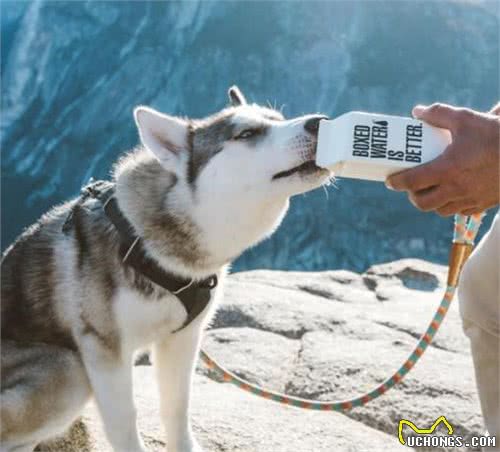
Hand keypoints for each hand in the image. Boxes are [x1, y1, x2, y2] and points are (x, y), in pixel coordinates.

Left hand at [385, 103, 499, 215]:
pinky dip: (449, 205)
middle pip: (422, 202)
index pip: (412, 181)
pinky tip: (451, 192)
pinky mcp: (482, 204)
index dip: (396, 182)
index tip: (389, 181)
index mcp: (447, 169)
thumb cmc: (495, 134)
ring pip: (439, 210)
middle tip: (411, 185)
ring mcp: (470, 199)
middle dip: (412, 195)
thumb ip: (439, 114)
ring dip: (431, 201)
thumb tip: (417, 112)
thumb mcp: (466, 118)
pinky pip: (458, 211)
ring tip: (430, 189)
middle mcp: (456, 188)